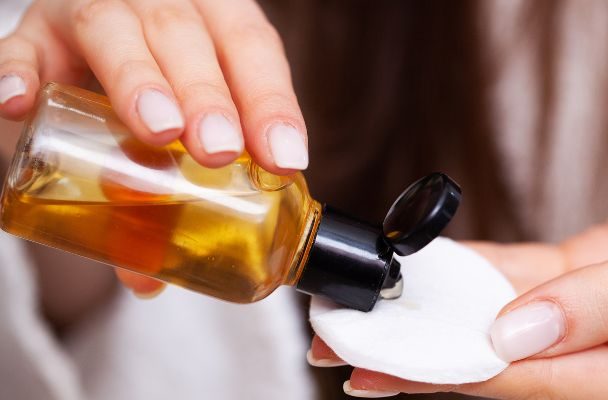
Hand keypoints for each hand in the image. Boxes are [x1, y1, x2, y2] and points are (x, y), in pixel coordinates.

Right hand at [0, 0, 307, 295]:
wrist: (86, 56)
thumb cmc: (155, 96)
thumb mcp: (180, 131)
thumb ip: (178, 190)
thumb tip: (152, 281)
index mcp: (213, 24)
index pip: (251, 50)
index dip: (270, 103)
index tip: (282, 159)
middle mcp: (159, 7)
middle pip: (187, 38)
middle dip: (206, 97)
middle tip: (217, 151)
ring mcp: (92, 13)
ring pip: (115, 29)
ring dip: (137, 81)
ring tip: (157, 131)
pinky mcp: (35, 34)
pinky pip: (21, 47)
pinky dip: (17, 72)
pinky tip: (19, 103)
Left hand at [311, 134, 607, 397]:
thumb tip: (517, 335)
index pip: (541, 382)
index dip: (458, 370)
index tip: (387, 361)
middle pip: (509, 363)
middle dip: (427, 357)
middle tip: (347, 351)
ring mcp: (607, 322)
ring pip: (506, 322)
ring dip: (438, 316)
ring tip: (367, 317)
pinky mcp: (597, 281)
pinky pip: (526, 280)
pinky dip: (477, 274)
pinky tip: (428, 272)